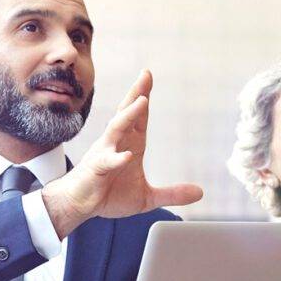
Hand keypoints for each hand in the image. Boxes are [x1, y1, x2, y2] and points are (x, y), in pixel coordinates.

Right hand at [42, 70, 202, 238]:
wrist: (80, 205)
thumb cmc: (109, 195)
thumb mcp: (146, 198)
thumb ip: (172, 193)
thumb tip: (200, 192)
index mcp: (130, 144)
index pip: (139, 117)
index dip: (144, 96)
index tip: (148, 76)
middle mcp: (117, 143)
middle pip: (127, 113)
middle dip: (136, 93)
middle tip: (146, 75)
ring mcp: (105, 153)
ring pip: (116, 128)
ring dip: (129, 115)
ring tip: (141, 101)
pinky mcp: (96, 169)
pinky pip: (107, 161)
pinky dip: (117, 158)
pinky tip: (127, 156)